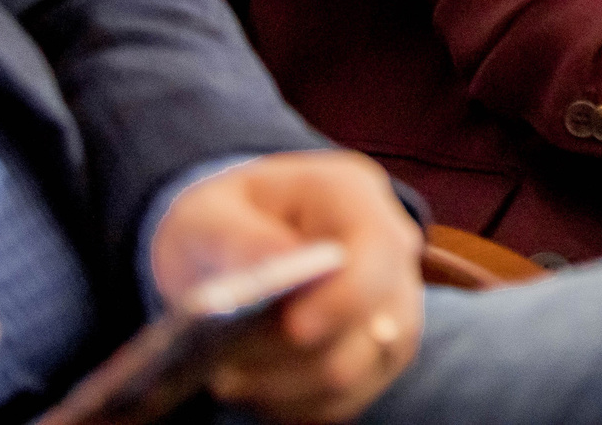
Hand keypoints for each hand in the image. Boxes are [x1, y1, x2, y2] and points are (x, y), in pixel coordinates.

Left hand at [149, 152, 423, 423]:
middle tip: (224, 368)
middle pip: (372, 328)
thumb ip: (241, 238)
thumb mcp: (208, 214)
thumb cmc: (223, 223)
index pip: (378, 251)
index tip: (296, 329)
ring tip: (225, 376)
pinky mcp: (375, 358)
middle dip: (294, 357)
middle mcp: (391, 253)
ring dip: (283, 387)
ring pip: (355, 373)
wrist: (232, 245)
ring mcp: (392, 308)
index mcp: (355, 198)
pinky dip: (290, 404)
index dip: (346, 297)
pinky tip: (252, 385)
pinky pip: (341, 402)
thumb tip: (278, 267)